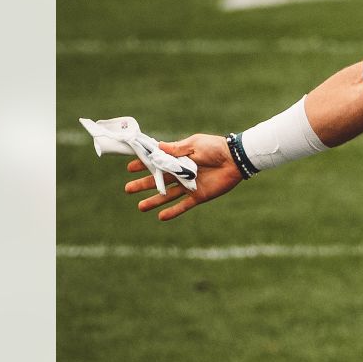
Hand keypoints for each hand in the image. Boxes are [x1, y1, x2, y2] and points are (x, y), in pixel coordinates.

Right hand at [124, 134, 242, 219]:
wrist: (235, 159)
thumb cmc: (216, 147)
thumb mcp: (194, 144)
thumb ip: (177, 148)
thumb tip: (157, 146)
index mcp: (179, 158)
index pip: (158, 163)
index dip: (144, 165)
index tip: (129, 168)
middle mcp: (182, 173)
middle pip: (158, 180)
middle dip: (143, 184)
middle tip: (127, 189)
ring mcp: (189, 185)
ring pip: (168, 195)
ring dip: (154, 201)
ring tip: (140, 207)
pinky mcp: (199, 195)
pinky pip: (184, 205)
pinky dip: (173, 211)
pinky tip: (161, 217)